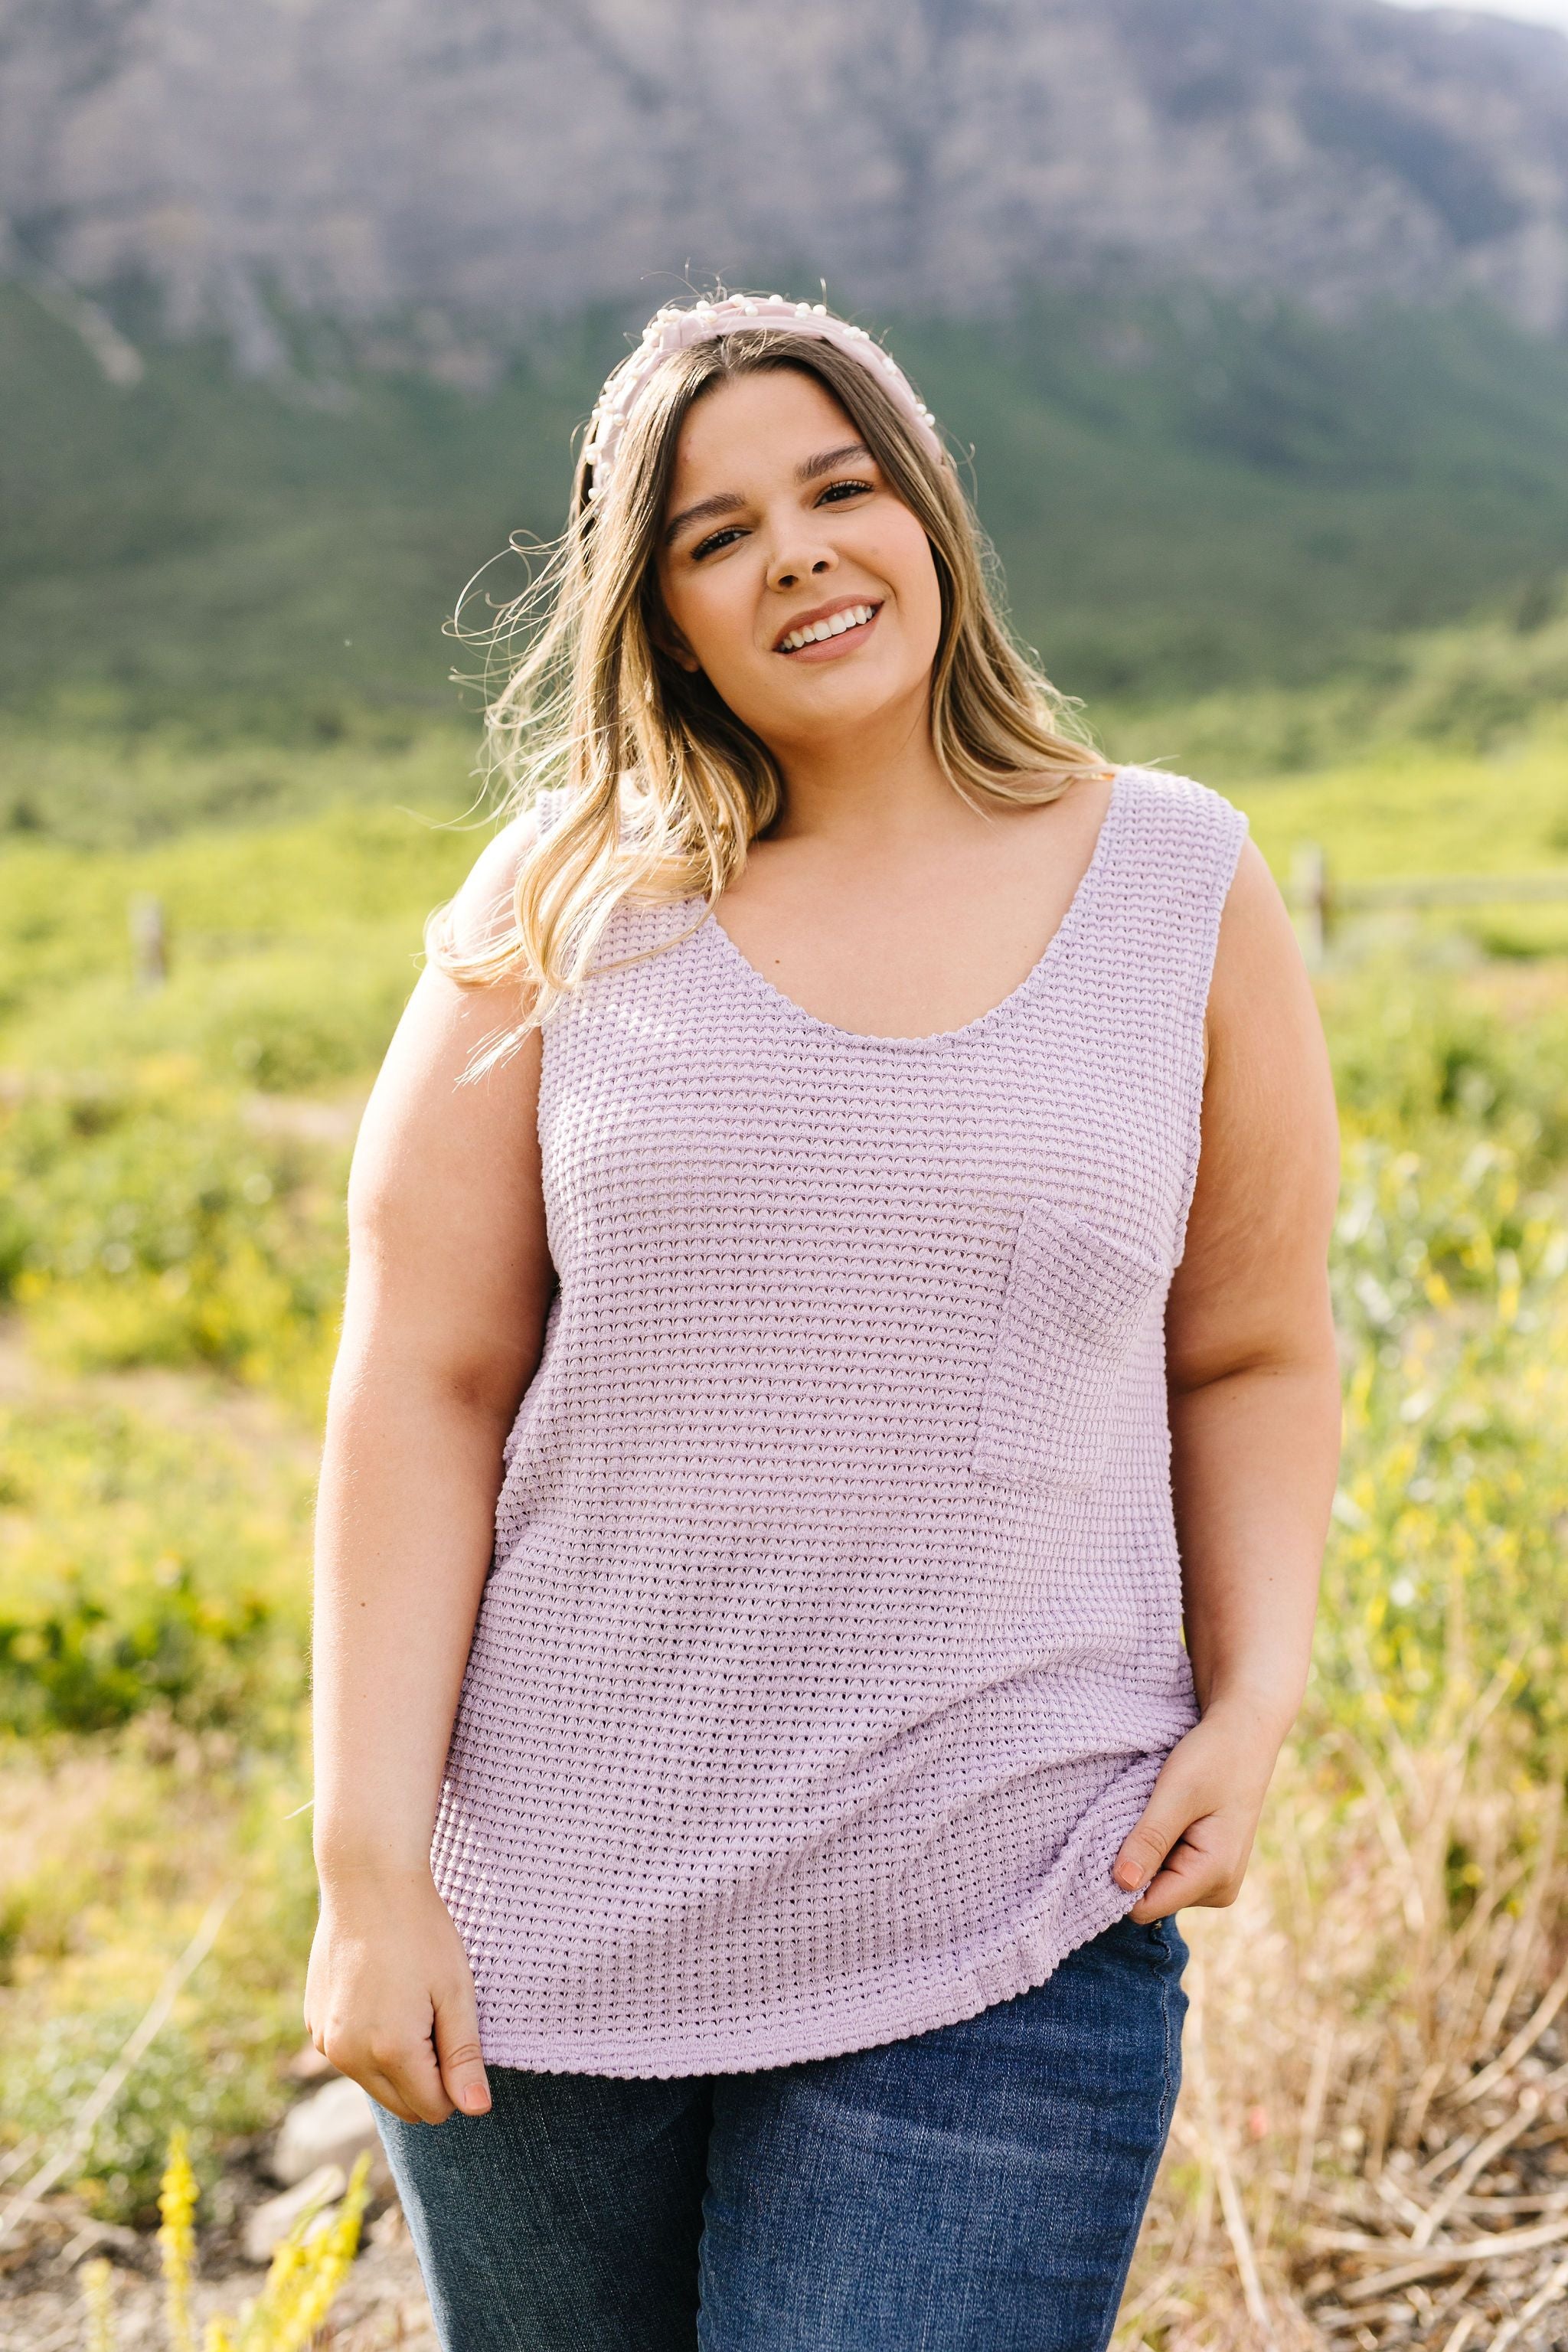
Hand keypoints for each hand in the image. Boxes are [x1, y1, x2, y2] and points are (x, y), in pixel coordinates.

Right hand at [304, 1866, 490, 2125]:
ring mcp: (326, 2041)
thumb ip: (464, 2057)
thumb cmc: (421, 1932)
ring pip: (375, 2083)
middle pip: (402, 2105)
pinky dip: (371, 2041)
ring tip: (408, 2000)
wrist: (367, 1882)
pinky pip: (351, 2056)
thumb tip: (476, 2110)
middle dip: (427, 2077)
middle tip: (436, 2016)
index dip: (455, 2082)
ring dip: (398, 2061)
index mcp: (391, 2050)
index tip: (456, 2033)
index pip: (433, 2110)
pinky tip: (382, 1993)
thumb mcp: (456, 1991)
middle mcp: (350, 2055)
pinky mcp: (314, 2024)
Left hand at [1112, 1694, 1287, 1923]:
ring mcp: (1216, 1880)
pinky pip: (1169, 1870)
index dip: (1119, 1881)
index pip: (1146, 1906)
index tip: (1107, 1841)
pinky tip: (1165, 1818)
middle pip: (1150, 1897)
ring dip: (1146, 1851)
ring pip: (1157, 1884)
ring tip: (1156, 1812)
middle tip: (1138, 1817)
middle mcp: (1220, 1889)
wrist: (1244, 1735)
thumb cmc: (1213, 1758)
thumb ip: (1150, 1840)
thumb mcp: (1176, 1794)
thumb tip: (1122, 1884)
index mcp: (1215, 1876)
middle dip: (1135, 1862)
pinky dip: (1157, 1846)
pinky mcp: (1209, 1868)